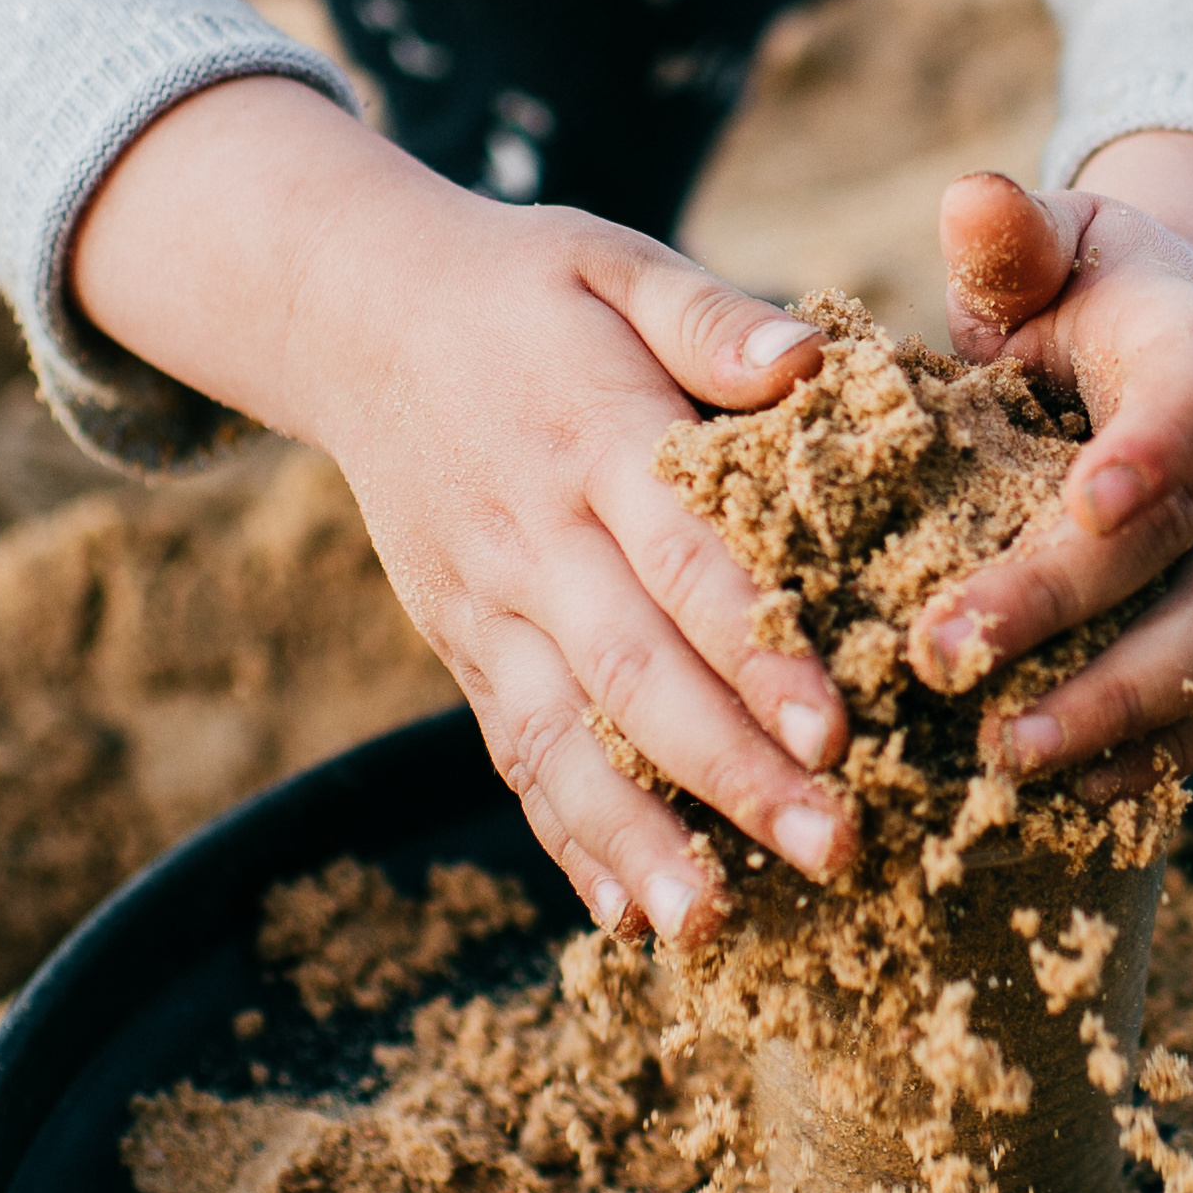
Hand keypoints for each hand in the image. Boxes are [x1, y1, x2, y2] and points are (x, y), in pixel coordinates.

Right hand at [66, 77, 856, 944]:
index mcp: (595, 441)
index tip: (836, 735)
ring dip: (636, 841)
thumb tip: (809, 363)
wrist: (355, 315)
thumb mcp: (614, 262)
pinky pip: (514, 752)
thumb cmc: (527, 288)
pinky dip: (567, 838)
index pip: (686, 564)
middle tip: (833, 853)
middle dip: (733, 776)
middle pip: (637, 677)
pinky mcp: (461, 643)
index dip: (758, 654)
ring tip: (710, 931)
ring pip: (561, 741)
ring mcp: (487, 603)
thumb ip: (712, 317)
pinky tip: (625, 917)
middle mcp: (535, 539)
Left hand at [906, 134, 1192, 792]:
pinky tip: (1054, 799)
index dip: (1154, 461)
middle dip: (1083, 624)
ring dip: (1119, 718)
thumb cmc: (1082, 301)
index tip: (1085, 510)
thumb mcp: (1049, 251)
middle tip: (952, 666)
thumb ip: (1011, 237)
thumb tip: (973, 200)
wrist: (1179, 358)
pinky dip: (1147, 763)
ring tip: (1005, 763)